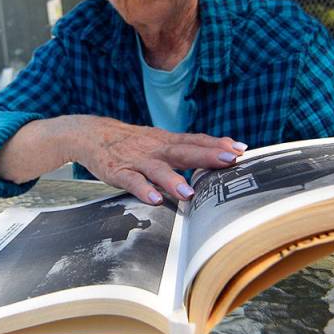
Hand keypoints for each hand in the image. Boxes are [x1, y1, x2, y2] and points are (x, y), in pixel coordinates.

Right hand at [71, 116, 246, 204]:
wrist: (92, 134)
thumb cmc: (134, 142)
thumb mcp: (161, 141)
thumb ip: (188, 148)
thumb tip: (223, 151)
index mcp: (168, 141)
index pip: (196, 141)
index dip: (218, 145)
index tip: (241, 150)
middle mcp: (156, 149)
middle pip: (184, 151)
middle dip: (207, 156)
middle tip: (229, 161)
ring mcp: (137, 160)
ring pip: (158, 169)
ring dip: (173, 180)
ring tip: (189, 193)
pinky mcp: (118, 171)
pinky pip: (132, 181)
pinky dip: (142, 189)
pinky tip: (153, 200)